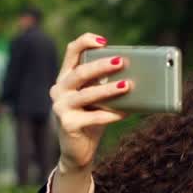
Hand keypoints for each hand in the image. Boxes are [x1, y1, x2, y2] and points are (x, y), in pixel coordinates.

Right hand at [50, 33, 131, 172]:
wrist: (78, 150)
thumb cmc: (91, 118)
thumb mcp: (96, 97)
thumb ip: (104, 83)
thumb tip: (134, 72)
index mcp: (65, 77)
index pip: (71, 52)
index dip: (86, 42)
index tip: (104, 41)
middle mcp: (59, 90)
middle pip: (80, 72)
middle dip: (101, 66)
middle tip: (121, 62)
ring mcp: (60, 107)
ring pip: (86, 94)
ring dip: (108, 89)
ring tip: (127, 85)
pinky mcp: (67, 124)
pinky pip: (93, 117)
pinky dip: (111, 114)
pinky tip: (126, 113)